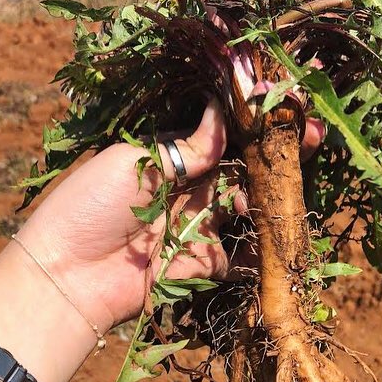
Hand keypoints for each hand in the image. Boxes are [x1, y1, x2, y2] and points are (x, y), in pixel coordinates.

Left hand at [16, 99, 324, 334]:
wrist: (67, 273)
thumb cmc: (91, 205)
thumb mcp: (136, 161)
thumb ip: (185, 146)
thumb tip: (222, 113)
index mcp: (173, 158)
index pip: (224, 136)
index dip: (255, 124)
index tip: (288, 107)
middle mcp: (190, 190)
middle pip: (244, 171)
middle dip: (278, 158)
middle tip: (313, 138)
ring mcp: (199, 227)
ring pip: (249, 211)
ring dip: (276, 201)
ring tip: (301, 188)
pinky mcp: (202, 265)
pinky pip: (240, 257)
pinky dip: (261, 253)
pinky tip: (285, 239)